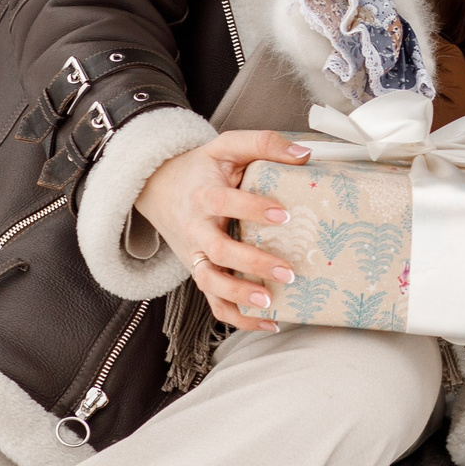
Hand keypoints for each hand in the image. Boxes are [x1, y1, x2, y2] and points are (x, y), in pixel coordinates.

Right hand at [134, 129, 309, 331]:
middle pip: (217, 251)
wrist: (159, 187)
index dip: (251, 208)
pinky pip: (214, 303)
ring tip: (271, 303)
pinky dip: (238, 317)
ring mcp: (196, 255)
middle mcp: (196, 228)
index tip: (283, 215)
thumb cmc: (201, 168)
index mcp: (203, 195)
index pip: (223, 202)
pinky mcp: (200, 272)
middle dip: (252, 263)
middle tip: (288, 271)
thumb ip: (263, 143)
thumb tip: (305, 155)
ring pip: (210, 283)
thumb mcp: (227, 146)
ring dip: (240, 296)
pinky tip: (269, 322)